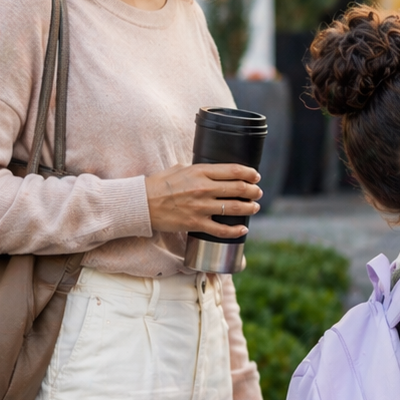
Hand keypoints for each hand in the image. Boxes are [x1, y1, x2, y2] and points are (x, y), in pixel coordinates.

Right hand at [145, 163, 261, 237]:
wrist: (142, 203)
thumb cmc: (160, 184)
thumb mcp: (180, 168)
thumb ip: (200, 169)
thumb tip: (215, 171)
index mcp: (200, 172)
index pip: (234, 171)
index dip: (249, 173)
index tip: (255, 176)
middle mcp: (203, 188)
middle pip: (239, 188)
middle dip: (253, 191)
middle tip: (257, 192)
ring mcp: (201, 207)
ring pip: (235, 208)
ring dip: (250, 208)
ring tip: (255, 207)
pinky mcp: (196, 224)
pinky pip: (222, 230)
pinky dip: (235, 231)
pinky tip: (243, 229)